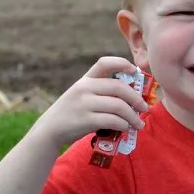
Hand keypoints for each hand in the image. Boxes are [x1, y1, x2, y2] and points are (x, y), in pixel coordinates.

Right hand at [32, 57, 151, 146]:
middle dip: (136, 98)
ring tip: (139, 124)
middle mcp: (84, 88)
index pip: (104, 63)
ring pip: (119, 106)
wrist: (49, 130)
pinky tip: (126, 128)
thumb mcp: (81, 95)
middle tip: (144, 107)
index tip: (134, 70)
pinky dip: (124, 125)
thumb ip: (101, 92)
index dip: (121, 63)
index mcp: (85, 80)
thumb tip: (133, 96)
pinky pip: (113, 120)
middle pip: (119, 87)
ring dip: (133, 116)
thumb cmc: (73, 113)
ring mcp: (84, 104)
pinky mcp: (85, 120)